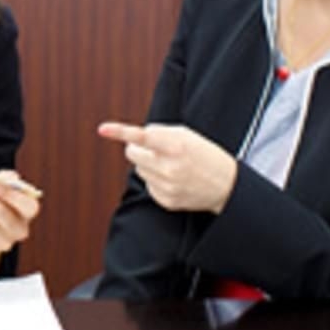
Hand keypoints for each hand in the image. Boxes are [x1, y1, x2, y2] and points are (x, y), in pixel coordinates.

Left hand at [98, 121, 236, 213]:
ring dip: (148, 164)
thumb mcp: (187, 135)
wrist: (227, 186)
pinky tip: (173, 180)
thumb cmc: (204, 155)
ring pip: (139, 169)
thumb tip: (134, 138)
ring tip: (171, 165)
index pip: (142, 136)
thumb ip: (159, 132)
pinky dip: (155, 180)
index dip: (120, 132)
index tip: (102, 129)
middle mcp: (169, 167)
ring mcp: (167, 186)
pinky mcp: (166, 201)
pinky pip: (148, 185)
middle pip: (132, 153)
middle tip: (153, 148)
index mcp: (176, 146)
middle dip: (137, 148)